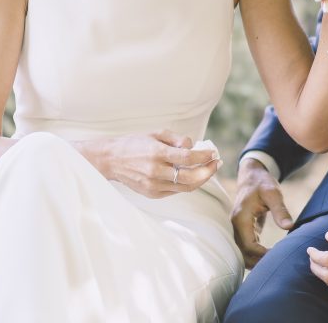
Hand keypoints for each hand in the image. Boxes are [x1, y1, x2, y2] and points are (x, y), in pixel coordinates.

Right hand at [92, 130, 221, 198]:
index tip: (213, 152)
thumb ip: (177, 139)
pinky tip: (192, 175)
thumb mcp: (156, 133)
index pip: (188, 158)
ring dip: (201, 179)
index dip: (204, 156)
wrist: (111, 160)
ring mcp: (153, 185)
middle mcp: (155, 171)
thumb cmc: (135, 144)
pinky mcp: (151, 193)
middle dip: (208, 171)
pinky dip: (186, 184)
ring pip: (185, 187)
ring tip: (209, 170)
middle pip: (190, 177)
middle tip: (217, 163)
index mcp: (157, 153)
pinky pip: (175, 191)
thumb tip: (193, 146)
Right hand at [231, 158, 293, 268]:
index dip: (262, 255)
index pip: (248, 245)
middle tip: (277, 266)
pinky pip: (245, 247)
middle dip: (258, 262)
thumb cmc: (262, 182)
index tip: (278, 256)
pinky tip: (269, 257)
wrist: (252, 174)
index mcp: (241, 218)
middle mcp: (235, 225)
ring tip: (273, 265)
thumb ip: (280, 210)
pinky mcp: (242, 229)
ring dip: (255, 260)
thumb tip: (289, 227)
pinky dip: (255, 254)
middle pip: (243, 253)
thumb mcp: (273, 193)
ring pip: (242, 252)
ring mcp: (237, 228)